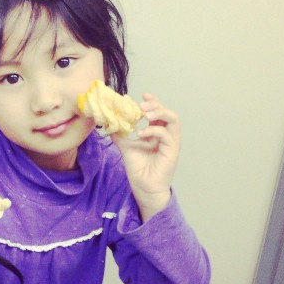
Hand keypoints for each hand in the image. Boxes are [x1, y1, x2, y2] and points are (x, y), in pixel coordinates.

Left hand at [110, 93, 179, 220]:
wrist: (144, 188)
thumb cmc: (139, 169)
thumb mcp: (127, 148)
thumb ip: (121, 136)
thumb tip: (110, 124)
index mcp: (158, 133)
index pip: (159, 112)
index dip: (153, 102)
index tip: (141, 95)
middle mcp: (167, 136)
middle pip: (168, 113)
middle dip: (155, 105)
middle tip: (141, 105)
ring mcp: (171, 143)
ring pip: (173, 119)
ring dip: (159, 113)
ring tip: (144, 114)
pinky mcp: (172, 151)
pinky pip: (166, 135)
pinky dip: (153, 131)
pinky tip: (140, 134)